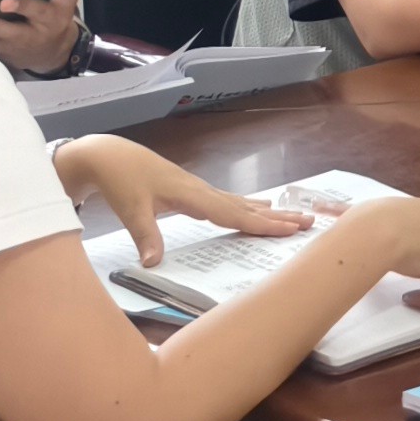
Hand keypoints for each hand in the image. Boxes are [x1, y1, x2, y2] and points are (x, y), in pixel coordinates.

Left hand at [50, 137, 311, 261]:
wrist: (110, 156)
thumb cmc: (121, 181)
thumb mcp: (130, 209)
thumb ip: (145, 236)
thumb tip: (154, 264)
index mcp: (192, 195)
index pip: (232, 214)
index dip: (261, 224)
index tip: (289, 230)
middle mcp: (202, 191)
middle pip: (246, 207)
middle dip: (278, 217)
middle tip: (309, 222)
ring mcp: (200, 189)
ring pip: (241, 203)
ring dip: (268, 212)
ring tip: (296, 216)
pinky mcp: (193, 191)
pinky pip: (229, 201)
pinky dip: (249, 206)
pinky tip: (260, 206)